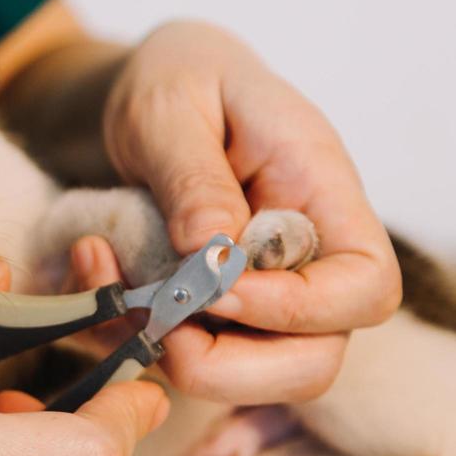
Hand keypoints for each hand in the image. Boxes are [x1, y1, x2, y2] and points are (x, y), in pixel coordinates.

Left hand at [102, 20, 400, 402]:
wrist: (149, 86)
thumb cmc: (179, 79)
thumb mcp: (172, 107)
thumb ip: (195, 178)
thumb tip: (213, 255)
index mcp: (321, 194)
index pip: (366, 286)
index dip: (303, 311)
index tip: (221, 291)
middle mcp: (304, 258)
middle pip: (314, 360)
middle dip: (232, 368)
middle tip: (160, 327)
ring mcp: (258, 293)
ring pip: (248, 376)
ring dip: (171, 356)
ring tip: (107, 279)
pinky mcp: (207, 313)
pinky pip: (179, 355)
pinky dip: (126, 333)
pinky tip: (90, 267)